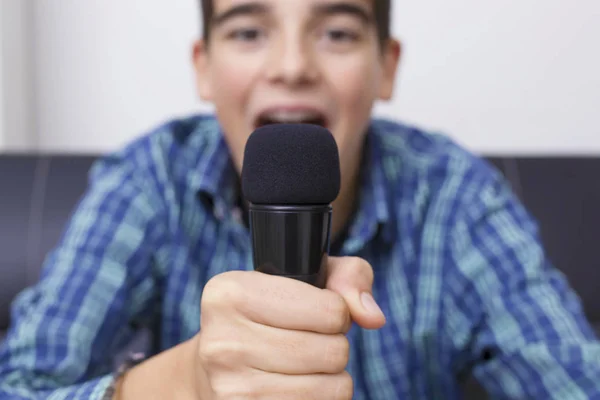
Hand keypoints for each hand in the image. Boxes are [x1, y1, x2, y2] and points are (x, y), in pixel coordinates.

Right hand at [194, 256, 385, 399]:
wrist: (214, 368)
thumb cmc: (267, 317)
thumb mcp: (303, 280)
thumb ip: (347, 278)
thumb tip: (373, 317)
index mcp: (231, 293)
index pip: (331, 310)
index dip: (336, 313)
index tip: (313, 314)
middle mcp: (223, 341)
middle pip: (334, 351)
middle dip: (332, 346)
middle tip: (307, 342)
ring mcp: (232, 387)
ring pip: (333, 388)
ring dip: (329, 377)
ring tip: (301, 366)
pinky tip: (295, 388)